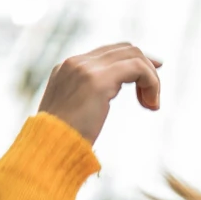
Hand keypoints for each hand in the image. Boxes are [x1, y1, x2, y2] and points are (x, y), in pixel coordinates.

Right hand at [38, 43, 161, 144]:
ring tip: (152, 105)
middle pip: (124, 49)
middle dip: (146, 70)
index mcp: (68, 68)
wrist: (48, 150)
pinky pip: (137, 67)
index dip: (134, 63)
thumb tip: (101, 102)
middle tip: (152, 100)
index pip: (109, 53)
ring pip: (133, 55)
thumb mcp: (72, 116)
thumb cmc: (61, 144)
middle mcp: (76, 62)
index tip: (150, 81)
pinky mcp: (98, 80)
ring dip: (151, 78)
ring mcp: (85, 68)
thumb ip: (86, 101)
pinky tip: (152, 105)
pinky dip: (151, 82)